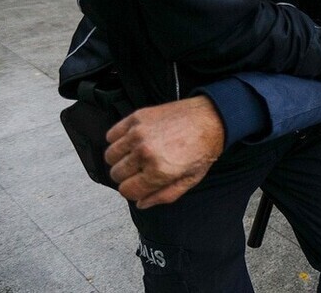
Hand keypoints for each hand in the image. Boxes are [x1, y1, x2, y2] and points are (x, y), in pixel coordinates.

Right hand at [104, 96, 224, 208]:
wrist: (211, 118)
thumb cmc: (204, 148)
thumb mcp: (191, 180)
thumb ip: (164, 195)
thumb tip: (141, 203)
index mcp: (159, 171)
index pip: (126, 191)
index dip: (134, 191)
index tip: (141, 185)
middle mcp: (145, 152)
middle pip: (116, 174)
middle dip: (127, 176)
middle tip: (142, 170)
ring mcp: (138, 133)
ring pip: (110, 156)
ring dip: (120, 159)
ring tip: (137, 156)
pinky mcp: (136, 117)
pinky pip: (111, 135)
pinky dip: (118, 140)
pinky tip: (133, 142)